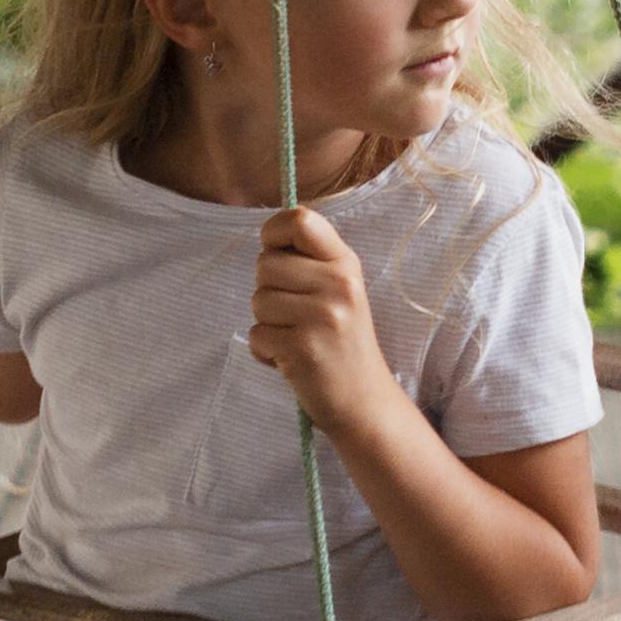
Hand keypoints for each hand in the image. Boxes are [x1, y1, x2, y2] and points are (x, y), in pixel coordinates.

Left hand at [245, 207, 402, 431]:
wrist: (364, 401)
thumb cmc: (341, 342)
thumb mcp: (339, 291)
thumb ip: (309, 262)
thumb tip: (268, 238)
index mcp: (345, 263)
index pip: (300, 220)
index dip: (274, 233)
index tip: (277, 255)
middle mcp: (338, 284)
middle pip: (265, 264)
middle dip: (268, 290)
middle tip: (295, 315)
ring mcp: (323, 316)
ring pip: (258, 300)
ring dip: (267, 323)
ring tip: (295, 338)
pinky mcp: (303, 348)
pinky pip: (256, 335)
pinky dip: (265, 351)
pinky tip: (290, 360)